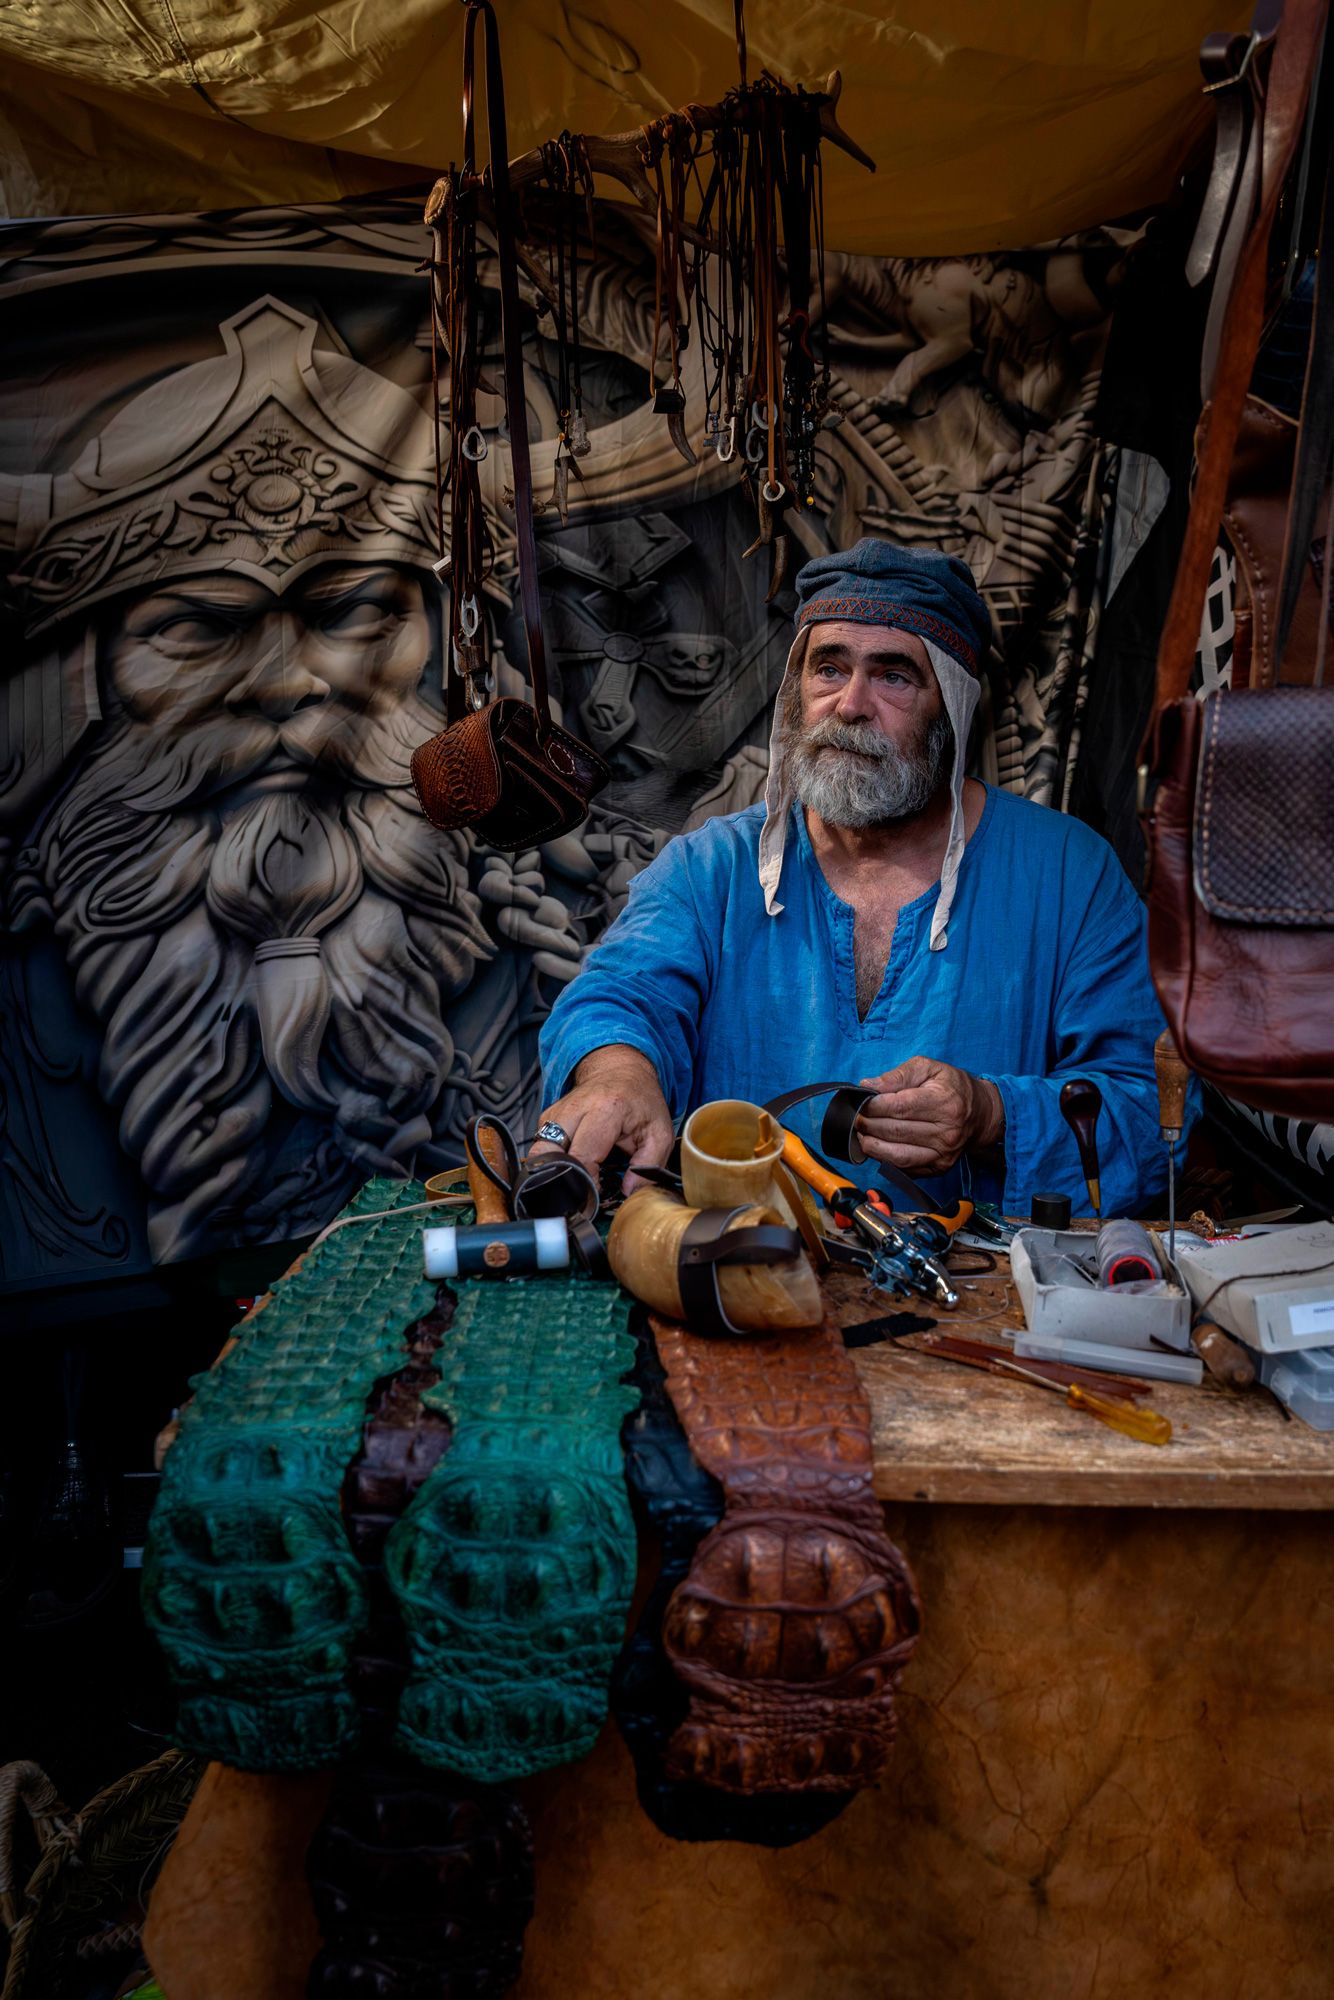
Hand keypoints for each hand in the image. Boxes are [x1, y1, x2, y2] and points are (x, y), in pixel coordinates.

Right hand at [531, 1044, 674, 1190]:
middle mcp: (575, 1108)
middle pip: (549, 1154)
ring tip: (576, 1175)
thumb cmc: (640, 1100)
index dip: (586, 1182)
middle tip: (580, 1190)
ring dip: (554, 1170)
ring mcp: (556, 1111)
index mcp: (606, 1110)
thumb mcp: (659, 1132)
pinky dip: (553, 1160)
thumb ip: (649, 1164)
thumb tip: (629, 1192)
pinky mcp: (547, 1118)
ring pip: (539, 1153)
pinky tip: (571, 1160)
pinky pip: (541, 1147)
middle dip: (562, 1179)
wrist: (621, 1070)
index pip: (582, 1156)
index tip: (596, 1194)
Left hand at [855, 1056, 1003, 1177]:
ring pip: (898, 1155)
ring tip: (861, 1134)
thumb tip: (868, 1085)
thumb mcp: (929, 1068)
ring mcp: (944, 1153)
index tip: (860, 1103)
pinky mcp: (940, 1167)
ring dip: (873, 1146)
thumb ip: (898, 1075)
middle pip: (896, 1131)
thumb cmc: (952, 1087)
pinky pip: (906, 1168)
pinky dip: (885, 1160)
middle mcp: (947, 1132)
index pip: (900, 1107)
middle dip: (869, 1124)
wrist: (981, 1113)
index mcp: (944, 1103)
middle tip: (856, 1117)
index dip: (874, 1106)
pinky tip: (877, 1147)